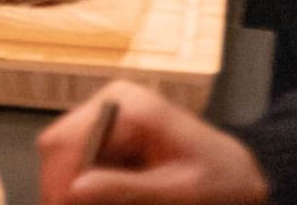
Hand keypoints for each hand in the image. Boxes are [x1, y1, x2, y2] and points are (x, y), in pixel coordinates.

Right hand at [39, 80, 268, 204]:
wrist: (237, 175)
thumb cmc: (216, 184)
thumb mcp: (177, 194)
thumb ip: (125, 190)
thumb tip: (74, 191)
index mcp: (127, 106)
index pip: (68, 139)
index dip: (58, 182)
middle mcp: (111, 101)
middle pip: (59, 144)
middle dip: (62, 187)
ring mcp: (109, 114)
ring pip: (64, 154)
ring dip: (72, 188)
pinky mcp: (111, 132)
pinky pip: (81, 159)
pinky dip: (85, 187)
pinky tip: (102, 199)